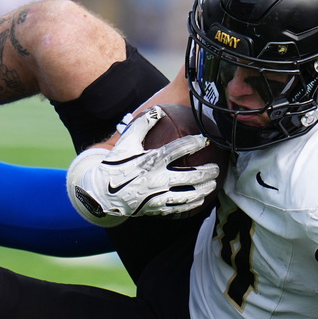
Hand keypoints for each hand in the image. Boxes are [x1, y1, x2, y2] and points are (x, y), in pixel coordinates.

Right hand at [66, 106, 219, 222]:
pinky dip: (192, 204)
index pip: (179, 149)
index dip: (195, 143)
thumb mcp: (126, 142)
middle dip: (208, 172)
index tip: (205, 139)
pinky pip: (179, 208)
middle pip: (191, 177)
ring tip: (212, 185)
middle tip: (216, 168)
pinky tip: (199, 200)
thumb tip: (158, 110)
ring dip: (204, 190)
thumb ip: (143, 124)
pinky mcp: (156, 208)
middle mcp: (157, 179)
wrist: (101, 193)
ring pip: (189, 195)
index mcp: (151, 160)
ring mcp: (158, 196)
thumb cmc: (116, 164)